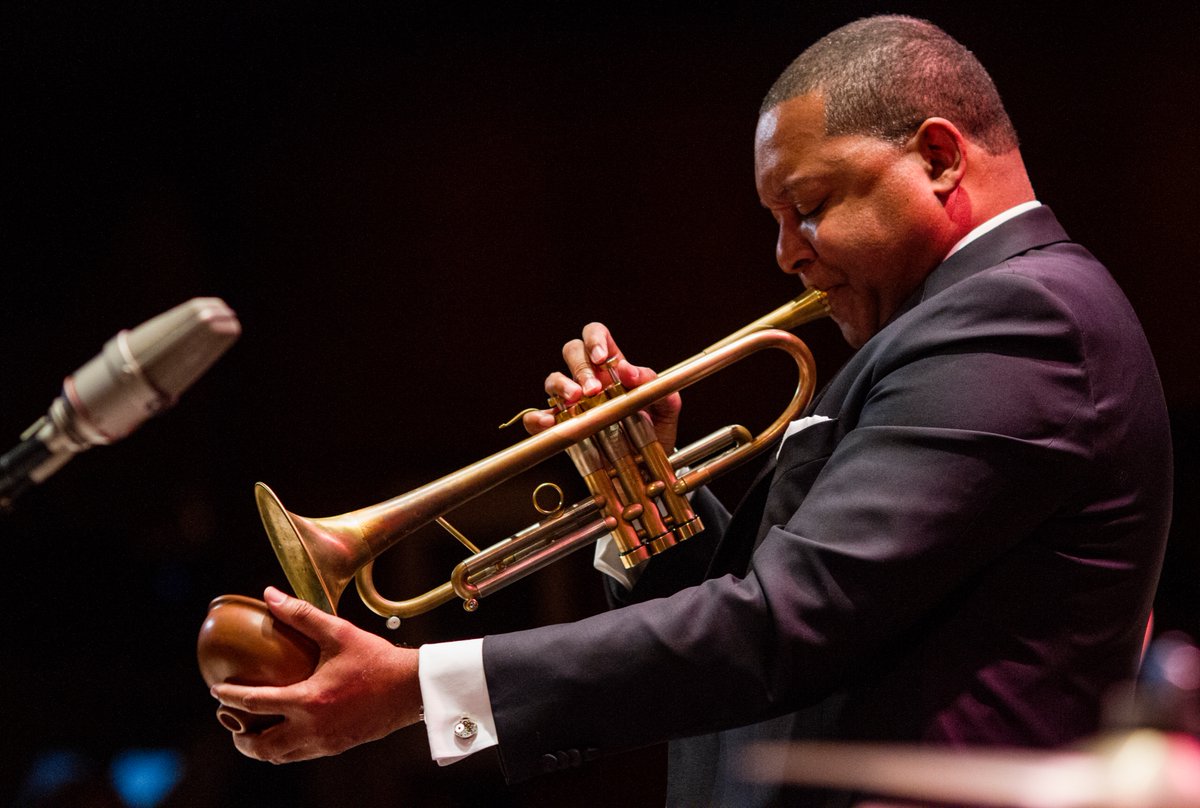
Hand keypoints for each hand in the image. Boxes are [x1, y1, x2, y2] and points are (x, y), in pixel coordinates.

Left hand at [211, 587, 420, 763]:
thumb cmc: (376, 659)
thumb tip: (270, 595)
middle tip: (231, 721)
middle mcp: (312, 727)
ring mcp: (324, 742)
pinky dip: (283, 748)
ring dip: (260, 746)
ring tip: (253, 731)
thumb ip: (302, 615)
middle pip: (261, 745)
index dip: (230, 697)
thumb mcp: (339, 633)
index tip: (216, 690)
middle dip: (240, 737)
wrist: (411, 689)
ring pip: (279, 756)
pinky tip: (285, 732)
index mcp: (309, 700)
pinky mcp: (336, 747)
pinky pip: (299, 755)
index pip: (255, 703)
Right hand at [521, 321, 681, 450]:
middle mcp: (588, 380)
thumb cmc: (655, 432)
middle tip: (594, 389)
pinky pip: (538, 418)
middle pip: (572, 352)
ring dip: (562, 386)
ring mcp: (572, 403)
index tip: (602, 358)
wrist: (647, 468)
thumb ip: (654, 385)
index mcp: (612, 367)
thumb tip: (628, 370)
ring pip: (553, 380)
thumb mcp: (666, 408)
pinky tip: (547, 422)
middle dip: (581, 367)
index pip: (596, 336)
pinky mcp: (560, 428)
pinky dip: (537, 418)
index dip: (595, 339)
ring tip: (576, 400)